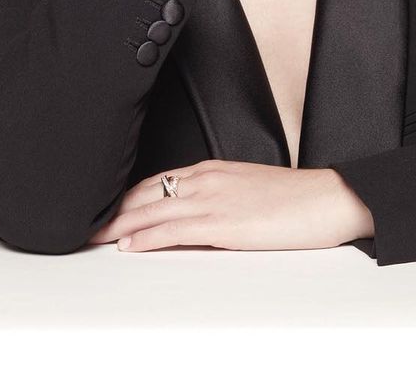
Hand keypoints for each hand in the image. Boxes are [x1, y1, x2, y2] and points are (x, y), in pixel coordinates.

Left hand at [85, 159, 374, 252]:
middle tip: (87, 226)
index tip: (107, 209)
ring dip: (120, 226)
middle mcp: (207, 179)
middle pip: (147, 193)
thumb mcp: (249, 189)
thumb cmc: (295, 199)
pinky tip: (131, 246)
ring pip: (153, 212)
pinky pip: (175, 229)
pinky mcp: (224, 222)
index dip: (128, 197)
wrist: (328, 198)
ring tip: (95, 238)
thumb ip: (219, 196)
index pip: (158, 181)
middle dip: (114, 210)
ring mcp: (214, 199)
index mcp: (213, 169)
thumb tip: (197, 216)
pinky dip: (147, 237)